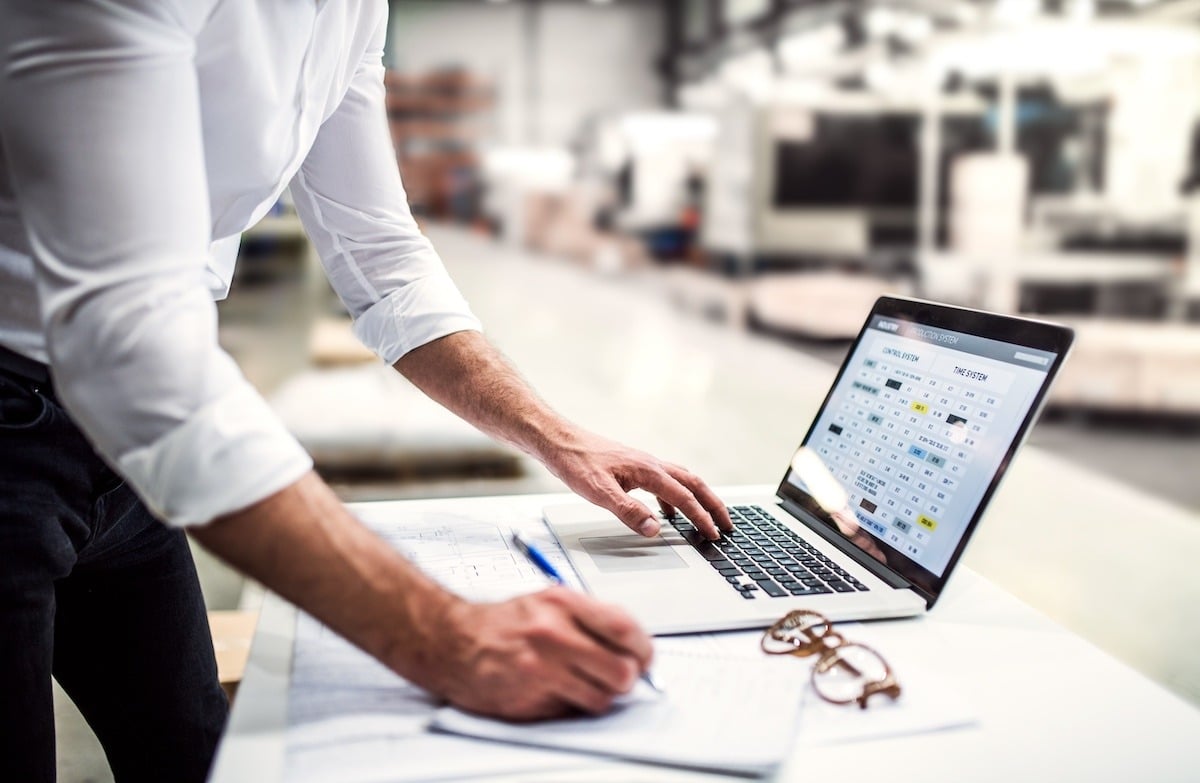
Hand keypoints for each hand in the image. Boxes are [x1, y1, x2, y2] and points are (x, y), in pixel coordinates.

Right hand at [428, 587, 652, 720]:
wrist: (452, 642)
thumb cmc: (503, 623)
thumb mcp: (548, 601)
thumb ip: (590, 618)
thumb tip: (632, 644)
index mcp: (562, 604)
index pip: (624, 629)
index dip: (644, 649)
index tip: (644, 657)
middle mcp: (553, 635)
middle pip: (621, 671)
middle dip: (627, 679)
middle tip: (620, 677)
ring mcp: (541, 670)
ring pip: (601, 699)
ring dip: (600, 696)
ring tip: (584, 684)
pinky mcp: (529, 699)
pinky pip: (571, 711)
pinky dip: (571, 706)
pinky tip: (557, 690)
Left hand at [543, 429, 732, 539]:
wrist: (559, 440)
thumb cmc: (576, 463)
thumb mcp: (600, 493)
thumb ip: (629, 512)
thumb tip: (655, 530)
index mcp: (648, 471)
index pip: (684, 497)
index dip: (702, 517)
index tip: (714, 534)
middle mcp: (651, 464)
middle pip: (694, 484)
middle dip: (713, 505)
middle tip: (727, 525)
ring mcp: (644, 464)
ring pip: (682, 480)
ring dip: (697, 499)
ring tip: (706, 518)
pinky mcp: (634, 466)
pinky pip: (664, 482)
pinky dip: (675, 497)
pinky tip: (667, 512)